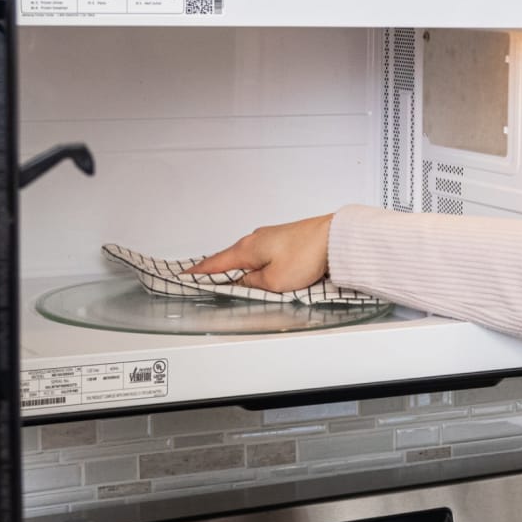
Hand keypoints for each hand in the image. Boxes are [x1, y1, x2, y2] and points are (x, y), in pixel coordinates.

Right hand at [185, 214, 333, 291]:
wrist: (336, 238)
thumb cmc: (308, 254)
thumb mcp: (275, 281)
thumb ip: (254, 284)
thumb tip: (245, 282)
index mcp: (247, 249)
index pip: (215, 263)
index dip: (199, 272)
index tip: (185, 275)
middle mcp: (256, 239)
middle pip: (230, 259)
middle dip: (218, 270)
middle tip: (204, 279)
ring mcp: (271, 237)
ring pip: (249, 257)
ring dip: (241, 268)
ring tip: (234, 281)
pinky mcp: (286, 240)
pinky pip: (264, 255)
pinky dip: (257, 264)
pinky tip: (261, 272)